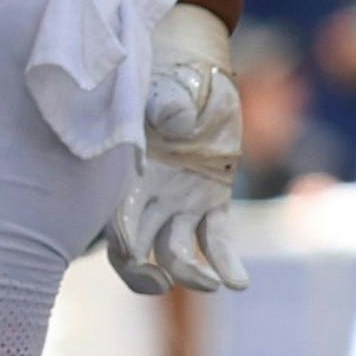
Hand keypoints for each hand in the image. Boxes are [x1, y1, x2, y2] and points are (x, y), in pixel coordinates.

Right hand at [107, 6, 248, 294]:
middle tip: (162, 283)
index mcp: (128, 174)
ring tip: (213, 285)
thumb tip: (173, 120)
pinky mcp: (212, 199)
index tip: (135, 255)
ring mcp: (180, 201)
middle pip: (136, 250)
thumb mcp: (170, 86)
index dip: (122, 240)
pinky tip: (239, 284)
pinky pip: (217, 237)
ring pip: (177, 251)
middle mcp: (150, 196)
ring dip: (189, 273)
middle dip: (144, 273)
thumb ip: (167, 104)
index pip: (116, 220)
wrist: (196, 70)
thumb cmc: (173, 76)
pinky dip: (226, 260)